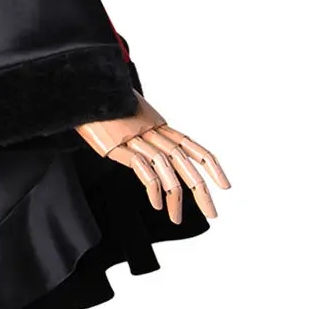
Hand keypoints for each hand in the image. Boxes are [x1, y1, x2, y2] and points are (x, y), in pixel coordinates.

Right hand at [74, 92, 230, 223]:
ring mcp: (135, 136)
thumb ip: (140, 130)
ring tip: (176, 218)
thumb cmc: (101, 105)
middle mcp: (150, 129)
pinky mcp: (118, 144)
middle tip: (212, 213)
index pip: (190, 145)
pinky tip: (157, 204)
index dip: (209, 164)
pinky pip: (143, 168)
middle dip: (201, 188)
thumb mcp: (126, 115)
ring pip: (167, 166)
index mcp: (155, 123)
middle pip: (183, 159)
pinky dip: (154, 187)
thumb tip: (148, 149)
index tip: (224, 185)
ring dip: (176, 196)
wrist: (83, 90)